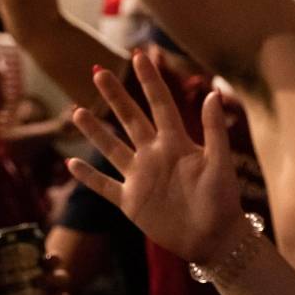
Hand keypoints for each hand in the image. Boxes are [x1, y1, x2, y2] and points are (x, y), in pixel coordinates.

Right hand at [67, 51, 246, 266]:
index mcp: (177, 143)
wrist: (215, 239)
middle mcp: (155, 155)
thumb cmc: (223, 200)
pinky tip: (71, 163)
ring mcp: (141, 178)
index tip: (138, 55)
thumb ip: (214, 130)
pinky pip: (105, 186)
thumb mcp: (220, 162)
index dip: (149, 81)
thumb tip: (212, 92)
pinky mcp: (131, 203)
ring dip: (95, 131)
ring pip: (112, 148)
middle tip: (97, 71)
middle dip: (115, 96)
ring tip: (76, 110)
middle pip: (130, 119)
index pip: (160, 104)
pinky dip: (88, 176)